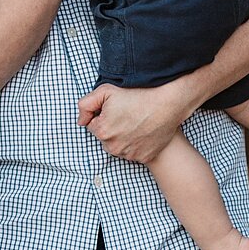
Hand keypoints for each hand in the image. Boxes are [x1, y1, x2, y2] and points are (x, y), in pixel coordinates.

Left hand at [78, 81, 192, 163]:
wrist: (167, 104)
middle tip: (127, 115)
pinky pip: (133, 152)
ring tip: (136, 122)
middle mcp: (113, 147)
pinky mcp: (143, 158)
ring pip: (118, 146)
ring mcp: (129, 154)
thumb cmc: (137, 95)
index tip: (115, 109)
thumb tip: (81, 121)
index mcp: (102, 131)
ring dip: (122, 138)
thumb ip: (85, 105)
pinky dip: (136, 145)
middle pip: (104, 137)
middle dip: (111, 127)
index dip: (103, 115)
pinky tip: (143, 132)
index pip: (93, 125)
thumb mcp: (105, 91)